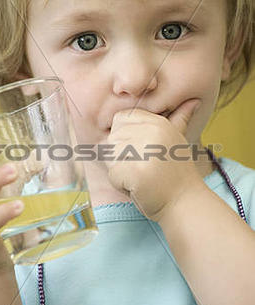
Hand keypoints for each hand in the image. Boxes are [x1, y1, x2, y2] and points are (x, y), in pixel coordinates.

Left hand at [104, 99, 203, 221]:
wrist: (186, 204)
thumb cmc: (177, 175)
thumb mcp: (177, 141)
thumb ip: (179, 120)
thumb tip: (194, 100)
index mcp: (159, 123)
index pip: (120, 118)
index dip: (124, 137)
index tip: (141, 152)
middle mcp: (153, 132)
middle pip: (113, 138)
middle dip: (121, 157)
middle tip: (144, 168)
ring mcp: (145, 151)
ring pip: (111, 156)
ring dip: (121, 171)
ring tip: (142, 177)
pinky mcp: (136, 171)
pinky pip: (113, 174)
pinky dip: (122, 185)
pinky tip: (140, 188)